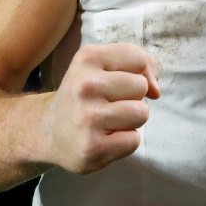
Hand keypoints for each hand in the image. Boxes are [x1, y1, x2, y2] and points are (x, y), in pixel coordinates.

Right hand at [40, 43, 160, 173]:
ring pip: (141, 113)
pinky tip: (105, 138)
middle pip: (141, 86)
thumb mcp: (104, 66)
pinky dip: (125, 142)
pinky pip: (134, 140)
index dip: (137, 72)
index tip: (118, 81)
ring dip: (131, 120)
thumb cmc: (86, 96)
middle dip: (132, 97)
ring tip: (108, 121)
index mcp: (87, 58)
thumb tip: (156, 91)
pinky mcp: (93, 147)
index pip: (138, 58)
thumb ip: (141, 64)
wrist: (48, 132)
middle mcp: (85, 85)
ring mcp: (88, 117)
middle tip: (108, 103)